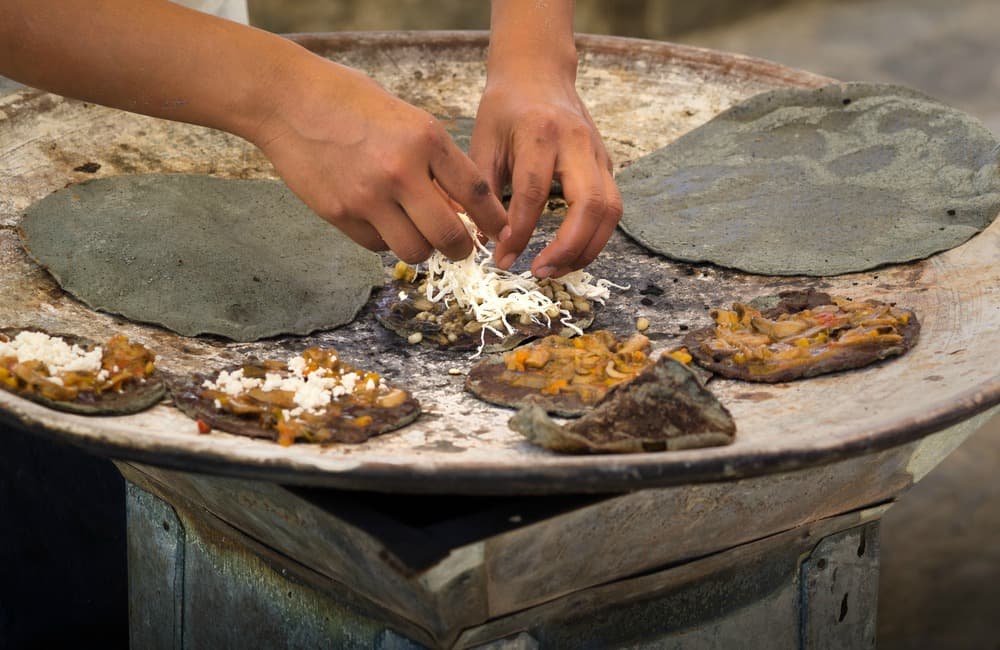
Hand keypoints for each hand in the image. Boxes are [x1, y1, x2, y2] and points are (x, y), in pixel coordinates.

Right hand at [253, 56, 506, 262]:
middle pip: (449, 236)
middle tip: (459, 247)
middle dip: (460, 248)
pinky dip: (385, 240)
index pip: (476, 193)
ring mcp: (369, 196)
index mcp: (426, 138)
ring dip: (422, 249)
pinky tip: (380, 220)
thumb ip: (434, 160)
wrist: (287, 99)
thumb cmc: (350, 101)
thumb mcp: (405, 118)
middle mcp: (402, 170)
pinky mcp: (341, 213)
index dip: (493, 220)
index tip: (499, 231)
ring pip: (415, 251)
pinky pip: (377, 246)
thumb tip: (461, 207)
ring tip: (416, 233)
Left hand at [470, 74, 621, 278]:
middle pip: (589, 204)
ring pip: (610, 211)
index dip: (519, 231)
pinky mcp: (607, 166)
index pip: (534, 192)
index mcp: (540, 134)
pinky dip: (595, 238)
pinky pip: (611, 209)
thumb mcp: (483, 142)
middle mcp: (576, 144)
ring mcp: (598, 154)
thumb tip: (482, 241)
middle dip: (567, 247)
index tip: (502, 258)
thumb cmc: (504, 109)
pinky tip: (571, 254)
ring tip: (557, 270)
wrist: (537, 73)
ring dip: (587, 249)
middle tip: (540, 271)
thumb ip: (482, 192)